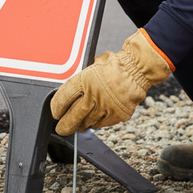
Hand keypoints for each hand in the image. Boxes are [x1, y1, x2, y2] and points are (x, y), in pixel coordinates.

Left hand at [50, 29, 171, 134]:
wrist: (137, 69)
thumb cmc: (116, 64)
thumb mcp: (94, 64)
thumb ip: (84, 76)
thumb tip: (75, 84)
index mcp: (84, 79)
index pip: (63, 98)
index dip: (56, 108)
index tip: (55, 112)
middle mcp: (93, 94)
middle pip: (73, 115)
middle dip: (65, 125)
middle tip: (62, 128)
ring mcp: (105, 106)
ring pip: (87, 122)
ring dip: (81, 125)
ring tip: (77, 126)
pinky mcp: (116, 114)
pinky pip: (101, 124)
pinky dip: (96, 124)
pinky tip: (92, 123)